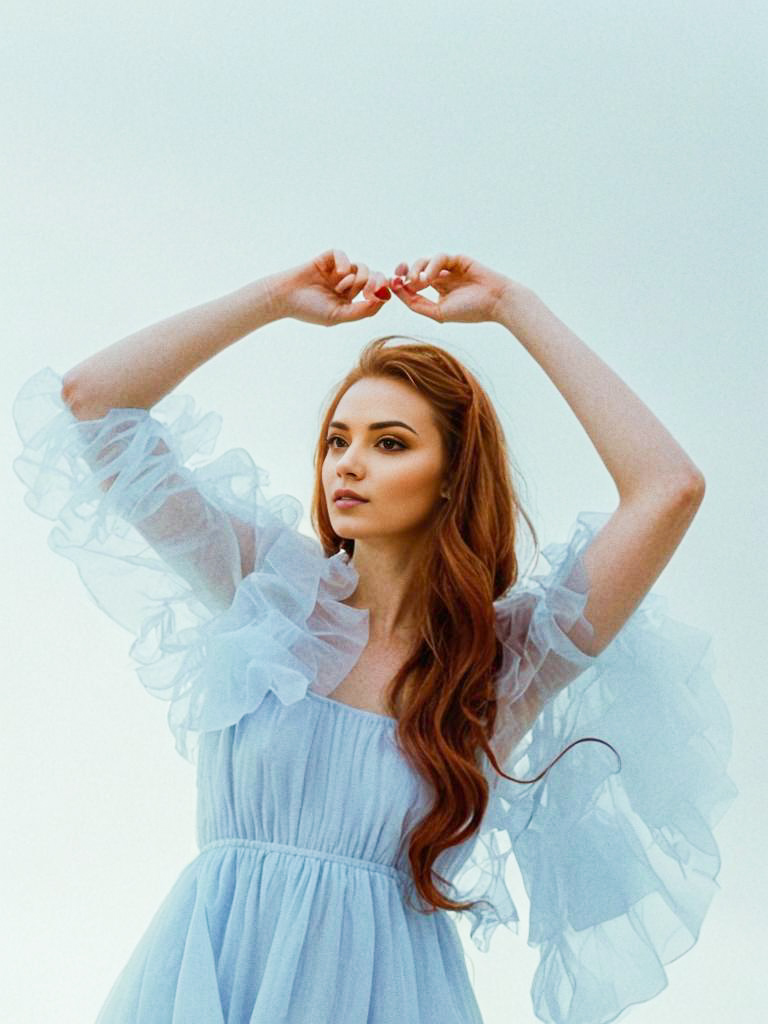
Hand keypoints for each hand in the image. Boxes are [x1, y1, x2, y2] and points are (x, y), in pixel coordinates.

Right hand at [269, 249, 391, 325]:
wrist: (283, 298)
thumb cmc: (309, 310)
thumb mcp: (338, 315)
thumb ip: (361, 310)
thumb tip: (383, 300)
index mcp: (349, 301)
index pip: (374, 293)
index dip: (381, 291)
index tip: (378, 295)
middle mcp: (345, 285)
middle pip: (371, 278)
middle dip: (374, 282)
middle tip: (367, 289)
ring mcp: (336, 271)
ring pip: (360, 267)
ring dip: (355, 277)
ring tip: (341, 286)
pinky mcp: (326, 259)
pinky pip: (342, 255)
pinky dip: (344, 262)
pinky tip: (338, 272)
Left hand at [388, 252, 514, 323]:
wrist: (496, 303)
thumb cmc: (471, 311)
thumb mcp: (439, 313)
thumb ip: (418, 305)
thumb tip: (398, 291)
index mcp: (438, 291)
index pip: (413, 284)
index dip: (400, 283)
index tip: (391, 283)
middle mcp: (442, 278)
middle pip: (415, 270)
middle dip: (404, 272)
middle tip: (399, 277)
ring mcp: (450, 268)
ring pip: (425, 262)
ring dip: (417, 270)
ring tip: (418, 282)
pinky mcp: (458, 259)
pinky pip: (440, 257)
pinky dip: (432, 265)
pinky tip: (430, 278)